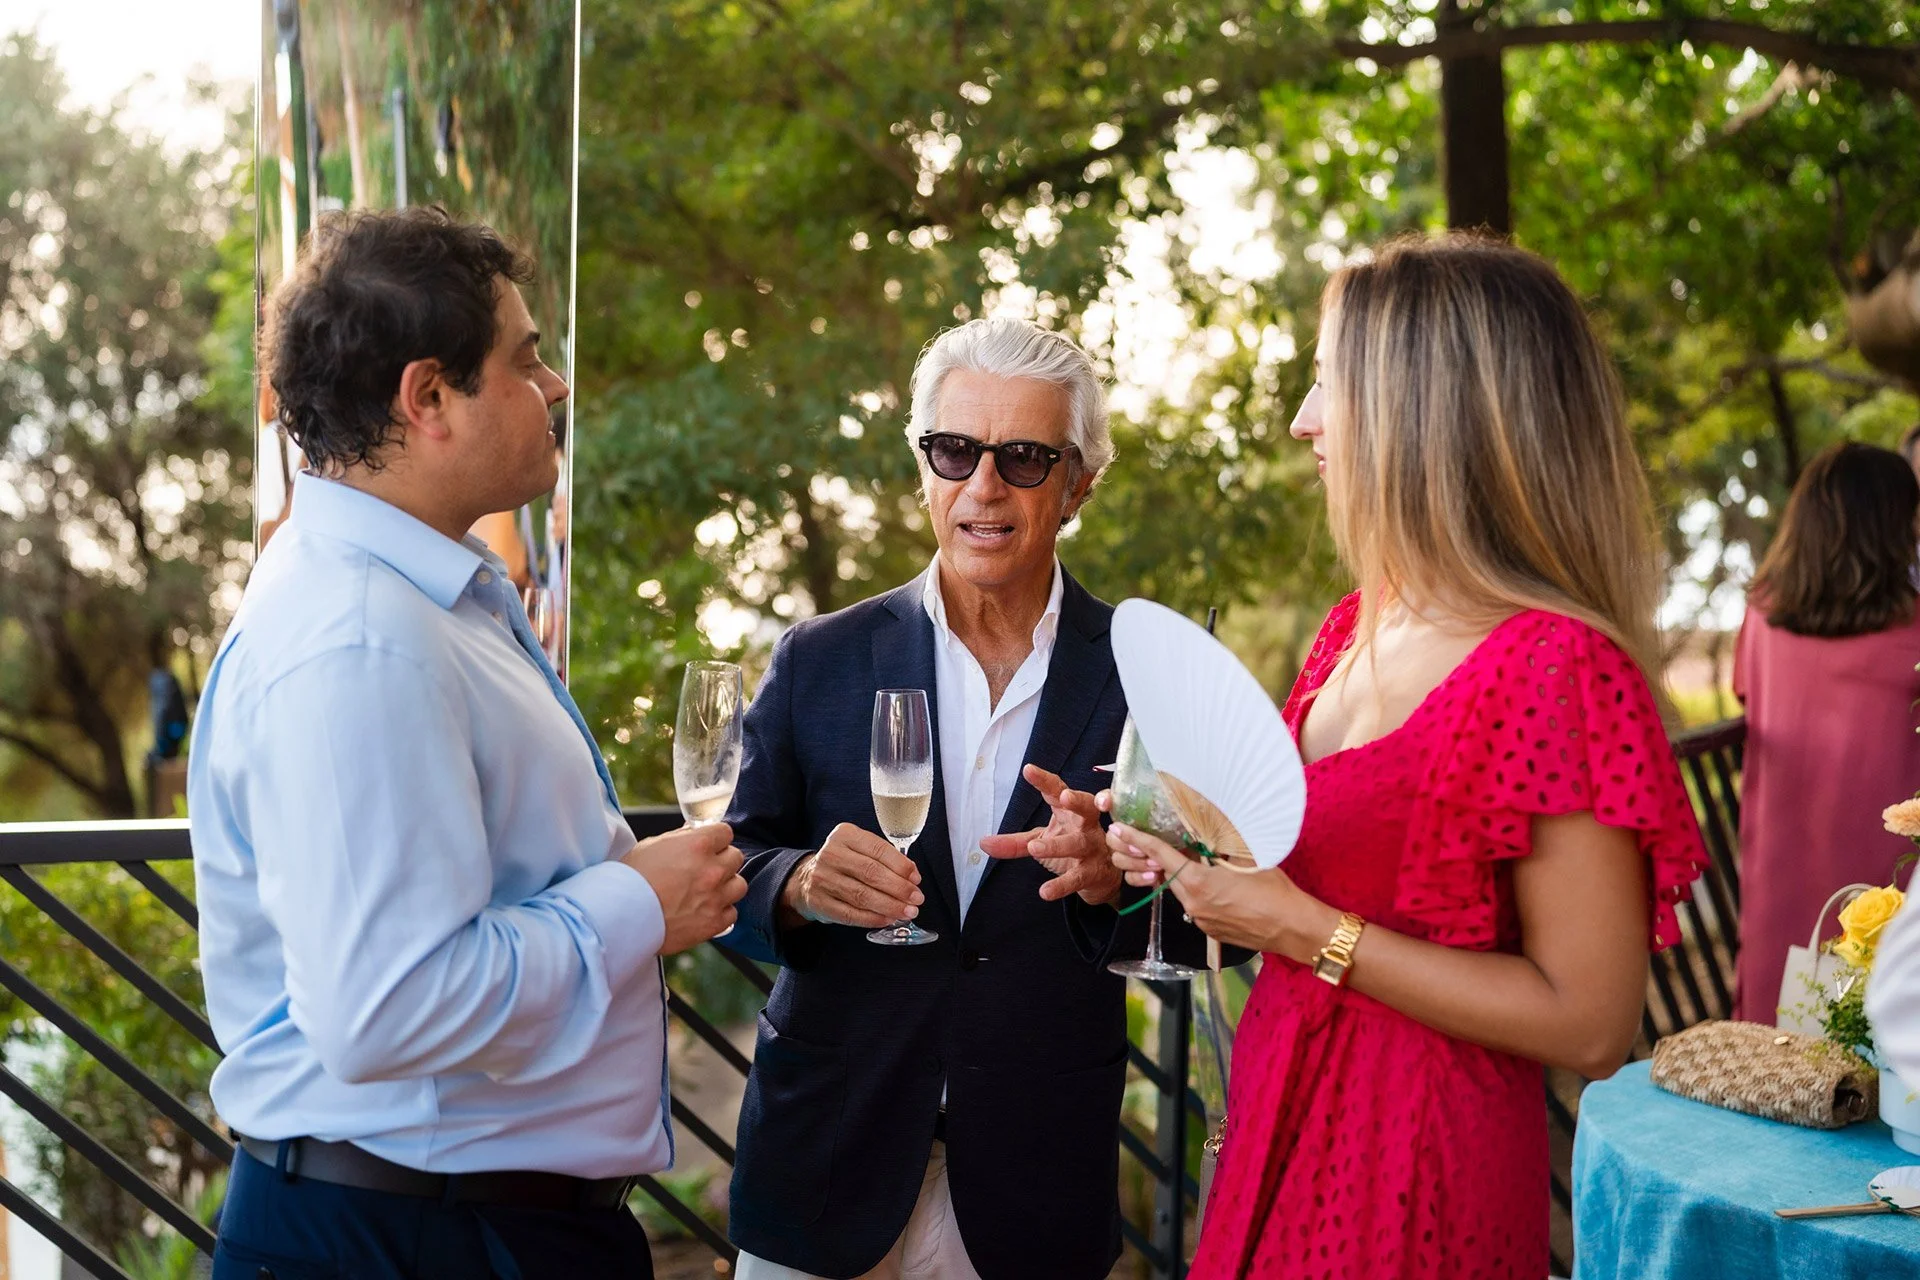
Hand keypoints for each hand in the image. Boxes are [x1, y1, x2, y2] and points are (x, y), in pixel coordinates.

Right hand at [620, 822, 747, 953]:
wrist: (621, 916)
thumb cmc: (630, 879)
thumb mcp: (652, 846)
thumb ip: (680, 839)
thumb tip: (693, 834)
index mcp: (698, 844)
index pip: (726, 833)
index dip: (716, 839)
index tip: (710, 845)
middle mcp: (712, 869)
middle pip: (736, 857)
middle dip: (722, 861)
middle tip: (705, 869)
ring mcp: (715, 897)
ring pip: (739, 885)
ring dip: (726, 886)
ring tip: (708, 891)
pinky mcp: (713, 923)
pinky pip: (732, 913)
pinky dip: (721, 912)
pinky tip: (705, 911)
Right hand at [779, 822, 923, 929]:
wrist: (807, 879)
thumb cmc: (844, 864)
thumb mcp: (860, 849)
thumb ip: (885, 858)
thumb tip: (912, 876)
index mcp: (845, 835)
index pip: (878, 849)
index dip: (901, 866)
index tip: (916, 879)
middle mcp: (832, 854)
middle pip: (872, 873)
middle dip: (899, 888)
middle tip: (916, 898)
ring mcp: (823, 879)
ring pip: (862, 895)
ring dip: (890, 906)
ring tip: (907, 911)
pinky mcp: (820, 902)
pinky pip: (851, 914)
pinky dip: (873, 918)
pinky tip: (887, 919)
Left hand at [981, 765, 1120, 904]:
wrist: (1101, 878)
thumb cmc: (1070, 848)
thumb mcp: (1040, 840)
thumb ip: (1013, 842)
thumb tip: (982, 843)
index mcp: (1069, 812)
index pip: (1058, 790)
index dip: (1044, 780)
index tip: (1028, 770)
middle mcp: (1085, 825)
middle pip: (1086, 808)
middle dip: (1078, 801)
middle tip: (1064, 797)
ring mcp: (1092, 848)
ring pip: (1078, 843)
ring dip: (1058, 845)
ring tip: (1034, 848)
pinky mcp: (1093, 872)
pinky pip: (1078, 878)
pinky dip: (1062, 884)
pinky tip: (1045, 892)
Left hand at [1106, 821, 1339, 960]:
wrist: (1293, 927)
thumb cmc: (1275, 889)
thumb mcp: (1247, 856)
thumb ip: (1220, 843)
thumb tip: (1206, 829)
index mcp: (1199, 882)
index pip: (1161, 856)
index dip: (1139, 840)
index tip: (1120, 830)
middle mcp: (1193, 903)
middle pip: (1167, 875)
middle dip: (1158, 858)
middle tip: (1150, 841)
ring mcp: (1201, 920)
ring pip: (1181, 891)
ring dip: (1182, 876)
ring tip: (1195, 862)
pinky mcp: (1210, 932)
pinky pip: (1196, 906)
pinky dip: (1198, 892)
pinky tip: (1214, 885)